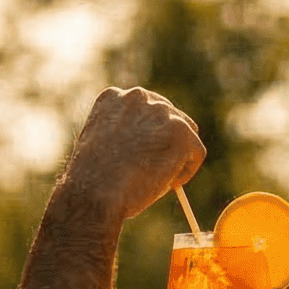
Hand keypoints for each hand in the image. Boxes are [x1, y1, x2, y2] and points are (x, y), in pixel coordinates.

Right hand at [54, 87, 204, 221]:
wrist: (95, 192)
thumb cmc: (91, 180)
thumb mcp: (101, 146)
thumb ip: (124, 137)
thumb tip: (153, 149)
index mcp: (114, 97)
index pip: (144, 109)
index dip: (148, 133)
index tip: (148, 152)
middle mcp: (138, 97)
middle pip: (170, 115)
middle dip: (168, 142)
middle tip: (163, 168)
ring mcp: (161, 112)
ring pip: (185, 135)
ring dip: (177, 157)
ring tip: (157, 180)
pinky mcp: (181, 132)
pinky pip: (196, 153)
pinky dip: (186, 172)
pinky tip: (165, 185)